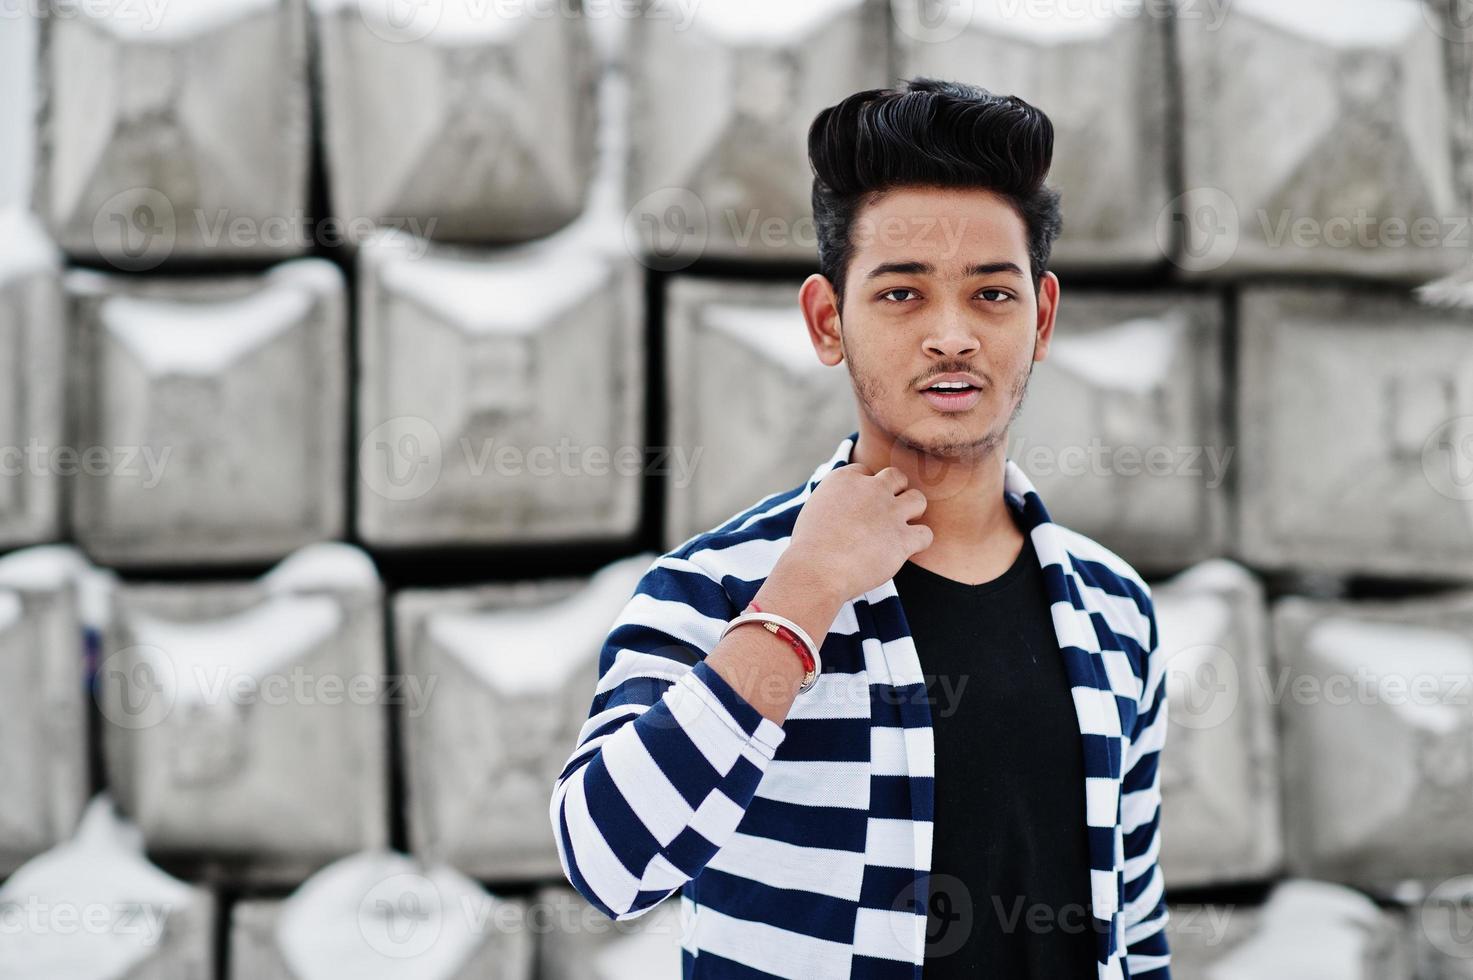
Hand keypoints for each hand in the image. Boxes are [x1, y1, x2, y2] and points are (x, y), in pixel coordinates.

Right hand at [780, 463, 932, 604]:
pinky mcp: (903, 538)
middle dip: (894, 492)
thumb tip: (847, 508)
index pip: (865, 472)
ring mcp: (890, 512)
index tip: (857, 509)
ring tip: (898, 529)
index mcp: (845, 478)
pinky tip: (904, 550)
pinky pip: (926, 534)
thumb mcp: (815, 510)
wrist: (816, 571)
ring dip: (911, 513)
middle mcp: (871, 489)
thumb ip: (835, 501)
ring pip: (918, 499)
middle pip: (896, 477)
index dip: (864, 490)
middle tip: (884, 513)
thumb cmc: (808, 549)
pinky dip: (918, 542)